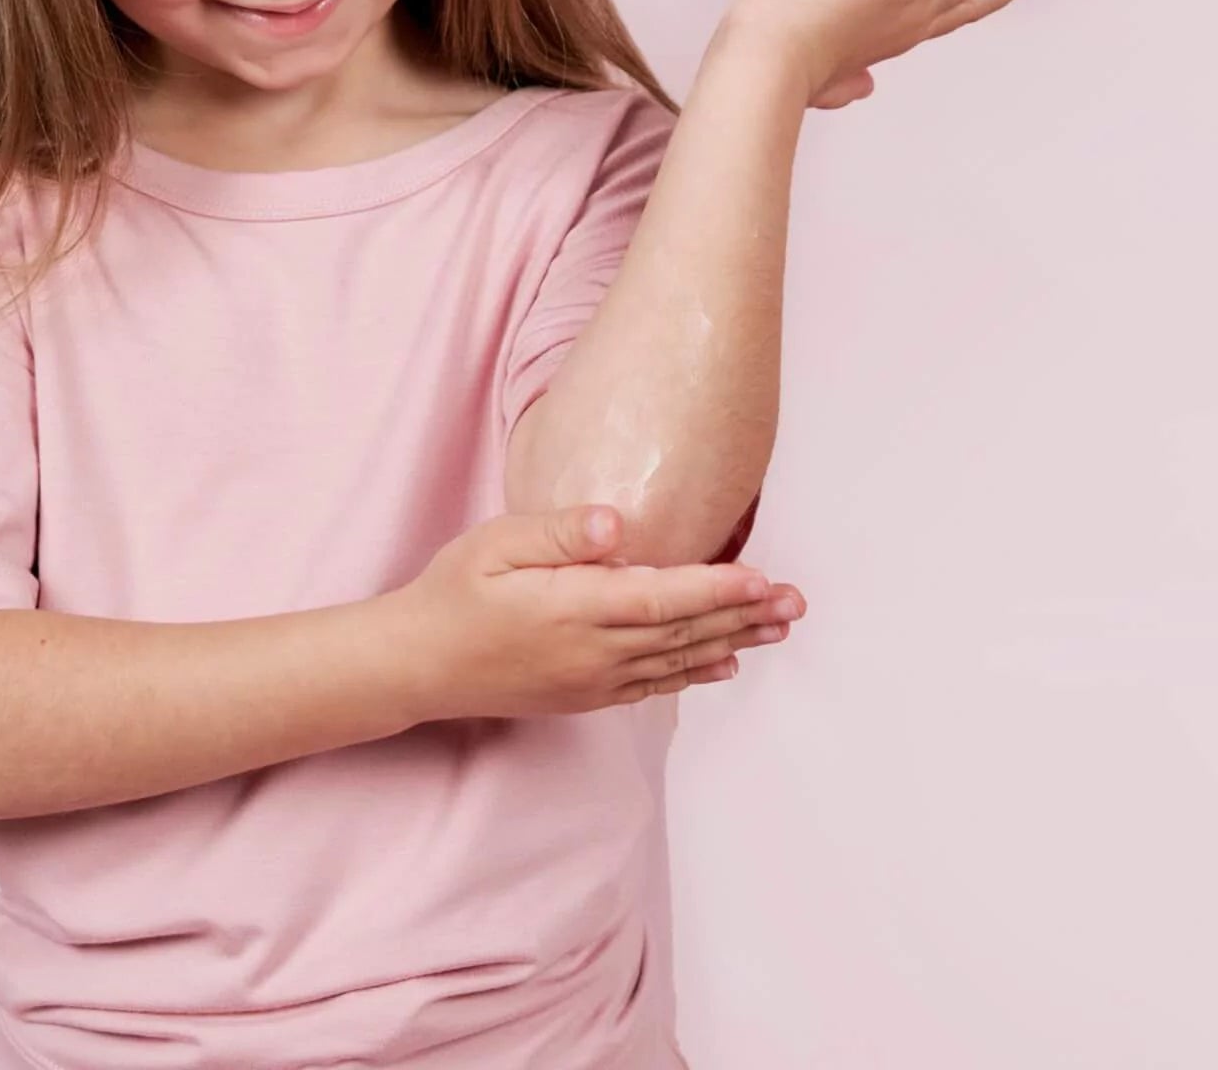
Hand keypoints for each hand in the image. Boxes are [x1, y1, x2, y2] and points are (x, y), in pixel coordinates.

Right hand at [391, 504, 805, 722]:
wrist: (419, 664)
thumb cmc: (453, 592)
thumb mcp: (493, 545)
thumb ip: (557, 534)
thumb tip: (614, 523)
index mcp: (572, 608)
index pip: (661, 598)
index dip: (717, 589)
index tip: (764, 578)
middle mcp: (592, 651)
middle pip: (683, 633)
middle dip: (745, 616)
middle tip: (797, 603)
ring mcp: (592, 679)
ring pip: (678, 660)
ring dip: (733, 642)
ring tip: (779, 628)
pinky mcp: (586, 695)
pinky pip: (654, 685)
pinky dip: (695, 673)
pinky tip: (724, 663)